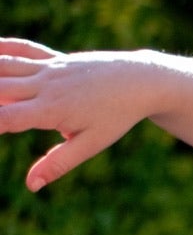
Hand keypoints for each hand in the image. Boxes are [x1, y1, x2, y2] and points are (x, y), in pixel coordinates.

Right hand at [0, 38, 160, 190]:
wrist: (138, 81)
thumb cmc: (116, 117)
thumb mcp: (90, 145)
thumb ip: (58, 163)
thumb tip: (31, 185)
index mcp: (51, 111)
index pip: (6, 117)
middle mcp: (44, 86)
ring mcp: (47, 68)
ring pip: (3, 65)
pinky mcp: (53, 57)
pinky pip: (20, 49)